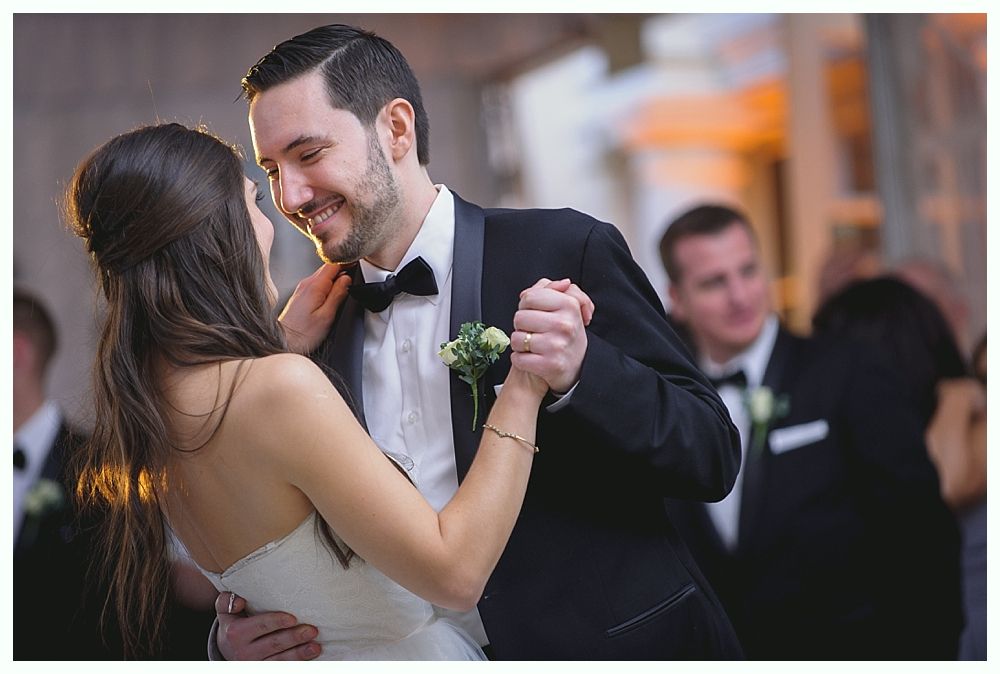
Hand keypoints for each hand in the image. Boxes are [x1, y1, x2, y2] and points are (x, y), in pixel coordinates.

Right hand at [215, 591, 320, 660]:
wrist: (226, 649)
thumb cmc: (233, 623)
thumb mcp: (225, 611)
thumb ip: (227, 601)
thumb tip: (239, 601)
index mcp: (236, 633)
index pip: (260, 626)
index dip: (277, 622)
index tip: (293, 618)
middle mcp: (244, 652)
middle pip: (273, 644)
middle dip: (294, 637)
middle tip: (312, 630)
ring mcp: (254, 665)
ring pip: (279, 661)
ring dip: (299, 654)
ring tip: (316, 647)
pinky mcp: (262, 671)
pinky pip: (280, 668)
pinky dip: (296, 664)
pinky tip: (309, 658)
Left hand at [279, 263, 351, 353]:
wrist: (284, 342)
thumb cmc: (303, 334)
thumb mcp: (327, 316)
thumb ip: (338, 295)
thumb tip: (347, 280)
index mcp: (314, 286)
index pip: (333, 264)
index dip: (347, 262)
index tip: (357, 265)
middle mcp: (306, 284)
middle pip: (328, 268)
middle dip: (342, 271)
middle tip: (354, 279)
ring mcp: (302, 289)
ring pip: (323, 276)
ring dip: (335, 280)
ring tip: (344, 290)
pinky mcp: (301, 296)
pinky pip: (317, 284)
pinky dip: (327, 287)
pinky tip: (331, 297)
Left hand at [510, 278, 594, 393]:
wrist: (575, 366)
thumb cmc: (564, 332)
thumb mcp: (566, 306)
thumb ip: (556, 288)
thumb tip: (562, 282)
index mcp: (569, 305)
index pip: (529, 297)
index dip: (526, 306)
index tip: (536, 313)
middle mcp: (565, 324)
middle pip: (519, 318)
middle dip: (523, 326)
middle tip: (536, 331)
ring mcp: (557, 345)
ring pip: (516, 338)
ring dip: (520, 344)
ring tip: (534, 345)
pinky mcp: (549, 365)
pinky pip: (518, 358)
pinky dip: (521, 360)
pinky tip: (533, 358)